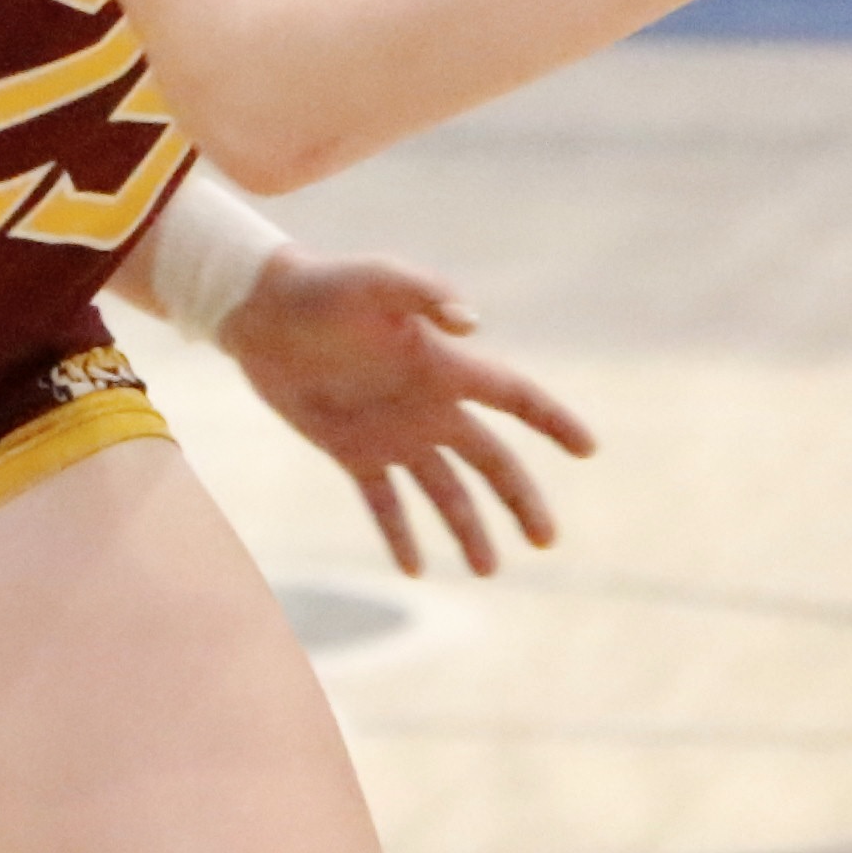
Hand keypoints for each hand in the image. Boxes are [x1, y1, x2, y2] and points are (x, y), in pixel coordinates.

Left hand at [225, 249, 598, 575]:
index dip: (552, 421)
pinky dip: (399, 535)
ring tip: (487, 572)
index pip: (514, 397)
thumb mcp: (376, 280)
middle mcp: (429, 405)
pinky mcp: (351, 451)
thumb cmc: (324, 286)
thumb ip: (425, 293)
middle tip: (546, 541)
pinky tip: (414, 568)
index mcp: (444, 365)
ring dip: (468, 530)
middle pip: (490, 461)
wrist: (263, 310)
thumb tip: (473, 324)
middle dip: (521, 501)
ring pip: (444, 492)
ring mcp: (393, 432)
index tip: (588, 450)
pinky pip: (384, 503)